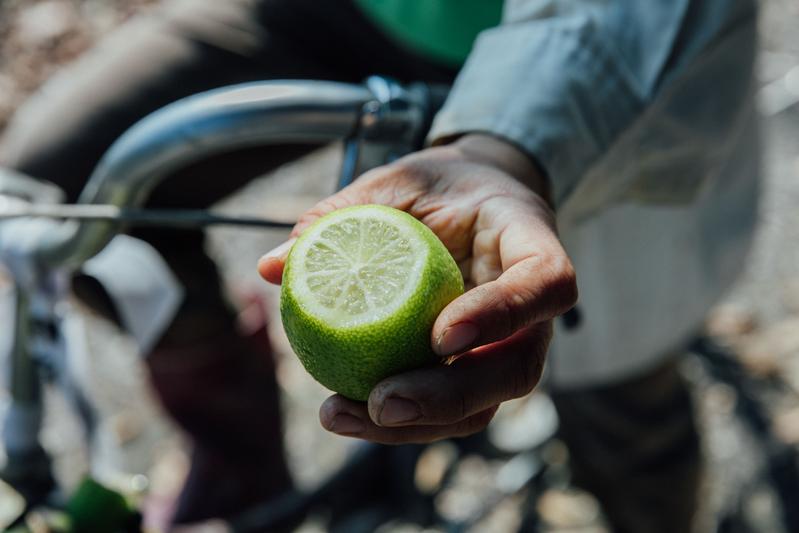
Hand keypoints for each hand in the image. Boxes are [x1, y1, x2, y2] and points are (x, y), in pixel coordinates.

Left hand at [258, 134, 576, 443]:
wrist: (471, 204)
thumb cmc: (440, 186)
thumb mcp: (396, 181)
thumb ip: (344, 213)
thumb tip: (272, 266)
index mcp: (530, 243)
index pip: (547, 284)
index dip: (503, 315)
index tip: (441, 335)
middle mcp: (533, 309)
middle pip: (517, 368)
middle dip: (450, 397)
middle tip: (382, 401)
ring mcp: (507, 345)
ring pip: (483, 405)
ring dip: (416, 424)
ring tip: (340, 414)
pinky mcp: (475, 370)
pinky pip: (448, 408)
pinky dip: (398, 420)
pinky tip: (343, 411)